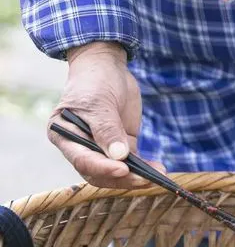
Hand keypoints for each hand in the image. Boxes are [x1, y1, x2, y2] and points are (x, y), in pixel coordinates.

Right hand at [48, 42, 161, 189]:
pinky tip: (158, 170)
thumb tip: (119, 156)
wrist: (106, 68)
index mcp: (65, 136)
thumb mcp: (99, 102)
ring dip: (136, 177)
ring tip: (157, 176)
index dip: (102, 168)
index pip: (82, 160)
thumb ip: (107, 129)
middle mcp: (80, 147)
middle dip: (122, 177)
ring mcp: (101, 148)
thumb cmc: (94, 81)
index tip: (122, 169)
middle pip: (99, 173)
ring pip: (116, 173)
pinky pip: (132, 163)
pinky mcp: (120, 147)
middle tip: (144, 178)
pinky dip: (145, 168)